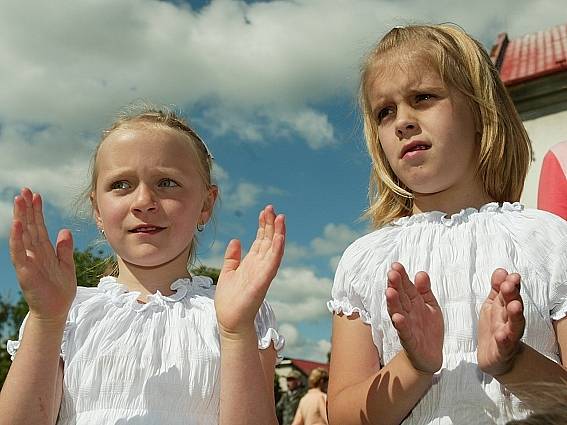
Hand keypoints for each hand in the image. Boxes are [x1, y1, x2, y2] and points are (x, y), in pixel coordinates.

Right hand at [9, 188, 76, 322]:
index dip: (38, 211)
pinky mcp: (26, 271)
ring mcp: (29, 261)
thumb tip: (65, 230)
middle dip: (27, 209)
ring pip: (23, 236)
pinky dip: (17, 239)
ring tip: (19, 201)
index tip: (36, 195)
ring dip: (20, 218)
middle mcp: (35, 253)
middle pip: (30, 227)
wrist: (56, 310)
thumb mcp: (67, 264)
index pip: (40, 226)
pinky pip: (20, 252)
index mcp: (45, 250)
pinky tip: (17, 225)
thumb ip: (65, 248)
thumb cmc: (60, 289)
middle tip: (24, 190)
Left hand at [215, 205, 284, 338]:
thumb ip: (232, 257)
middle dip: (270, 224)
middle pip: (268, 240)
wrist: (230, 321)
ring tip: (280, 217)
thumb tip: (236, 240)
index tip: (265, 211)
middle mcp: (260, 266)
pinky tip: (280, 237)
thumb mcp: (227, 272)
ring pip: (274, 248)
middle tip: (271, 208)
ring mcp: (263, 272)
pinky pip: (272, 262)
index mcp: (252, 263)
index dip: (263, 225)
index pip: (261, 240)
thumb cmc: (229, 300)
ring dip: (278, 233)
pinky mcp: (263, 280)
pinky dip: (277, 249)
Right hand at [386, 262, 443, 373]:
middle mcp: (407, 312)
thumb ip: (425, 290)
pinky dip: (401, 325)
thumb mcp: (431, 306)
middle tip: (391, 273)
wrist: (430, 356)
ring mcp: (407, 326)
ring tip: (390, 292)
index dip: (401, 277)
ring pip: (398, 312)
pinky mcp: (410, 341)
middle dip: (395, 285)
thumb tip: (421, 272)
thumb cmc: (428, 328)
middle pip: (400, 297)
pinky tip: (398, 318)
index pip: (406, 287)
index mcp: (413, 303)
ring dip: (393, 303)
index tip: (396, 265)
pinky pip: (404, 332)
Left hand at [477, 268, 524, 375]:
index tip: (511, 276)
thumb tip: (501, 271)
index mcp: (505, 308)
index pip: (510, 294)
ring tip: (514, 306)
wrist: (494, 357)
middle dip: (512, 295)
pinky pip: (504, 345)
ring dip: (514, 315)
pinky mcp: (502, 350)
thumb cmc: (495, 328)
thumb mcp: (493, 305)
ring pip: (514, 325)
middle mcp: (510, 320)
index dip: (510, 284)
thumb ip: (496, 288)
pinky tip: (501, 335)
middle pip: (513, 306)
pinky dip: (503, 340)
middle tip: (510, 285)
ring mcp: (508, 335)